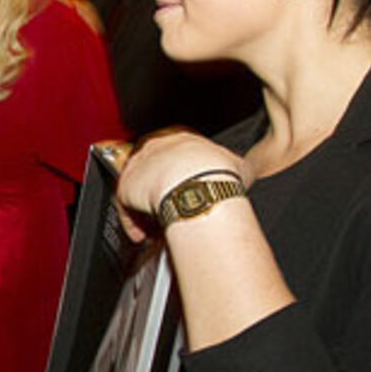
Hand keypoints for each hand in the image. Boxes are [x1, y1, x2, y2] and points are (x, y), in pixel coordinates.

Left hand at [116, 131, 250, 242]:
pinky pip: (126, 207)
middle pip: (150, 169)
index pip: (172, 154)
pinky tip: (143, 233)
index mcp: (180, 137)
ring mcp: (137, 166)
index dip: (176, 176)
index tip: (182, 190)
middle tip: (169, 209)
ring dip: (145, 208)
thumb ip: (235, 167)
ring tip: (157, 224)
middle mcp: (155, 147)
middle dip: (158, 191)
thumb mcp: (236, 165)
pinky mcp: (125, 186)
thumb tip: (245, 173)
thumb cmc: (216, 174)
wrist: (198, 185)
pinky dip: (133, 223)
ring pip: (137, 188)